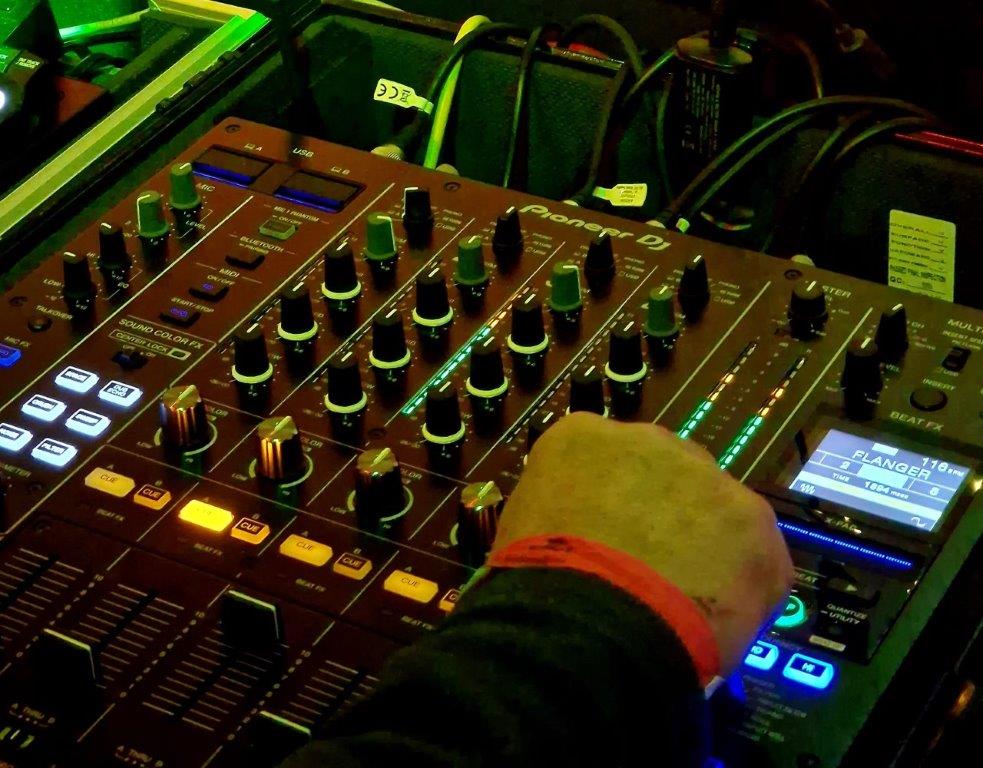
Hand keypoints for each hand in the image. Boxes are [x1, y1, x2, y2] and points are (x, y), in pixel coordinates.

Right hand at [493, 412, 793, 673]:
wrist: (586, 622)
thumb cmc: (536, 581)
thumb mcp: (522, 528)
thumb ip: (561, 511)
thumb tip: (579, 537)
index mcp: (581, 437)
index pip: (602, 460)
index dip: (608, 504)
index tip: (608, 537)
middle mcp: (648, 440)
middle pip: (666, 473)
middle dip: (663, 514)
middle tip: (649, 567)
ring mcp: (707, 475)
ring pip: (715, 510)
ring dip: (705, 546)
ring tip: (681, 601)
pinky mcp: (753, 520)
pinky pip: (755, 554)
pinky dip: (740, 587)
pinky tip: (712, 620)